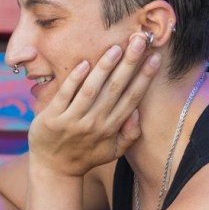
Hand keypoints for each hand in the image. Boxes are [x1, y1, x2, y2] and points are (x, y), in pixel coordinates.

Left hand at [28, 35, 160, 177]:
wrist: (53, 169)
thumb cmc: (85, 155)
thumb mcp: (113, 151)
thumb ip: (130, 134)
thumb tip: (138, 113)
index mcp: (111, 128)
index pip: (132, 97)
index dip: (144, 77)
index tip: (155, 57)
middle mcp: (95, 123)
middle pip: (115, 89)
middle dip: (129, 64)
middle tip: (139, 40)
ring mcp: (73, 121)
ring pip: (92, 90)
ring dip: (105, 68)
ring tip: (116, 48)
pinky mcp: (53, 118)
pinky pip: (65, 95)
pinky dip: (75, 80)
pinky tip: (85, 63)